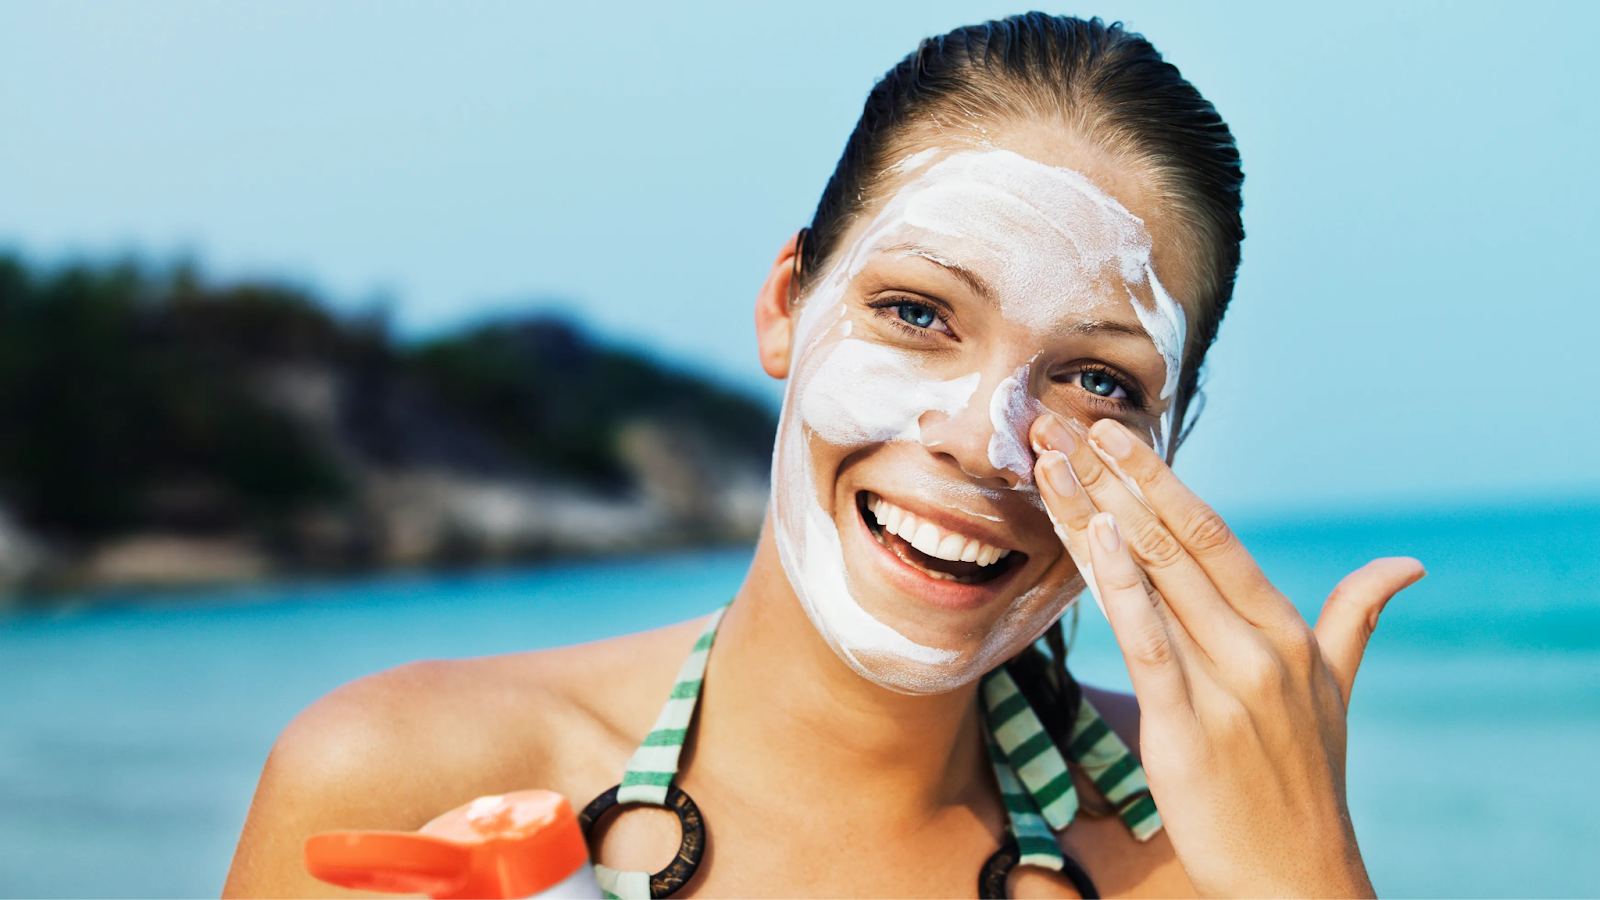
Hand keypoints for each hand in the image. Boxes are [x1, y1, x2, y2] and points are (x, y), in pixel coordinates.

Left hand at [1030, 414, 1424, 899]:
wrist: (1298, 875)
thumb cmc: (1307, 780)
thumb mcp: (1337, 691)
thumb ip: (1356, 619)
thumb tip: (1406, 565)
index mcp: (1285, 628)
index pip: (1212, 533)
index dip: (1158, 479)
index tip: (1113, 435)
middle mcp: (1257, 645)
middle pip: (1174, 540)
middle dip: (1114, 478)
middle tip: (1062, 426)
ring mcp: (1226, 685)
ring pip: (1152, 578)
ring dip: (1097, 513)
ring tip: (1052, 464)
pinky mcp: (1188, 729)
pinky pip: (1149, 644)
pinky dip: (1122, 588)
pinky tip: (1094, 539)